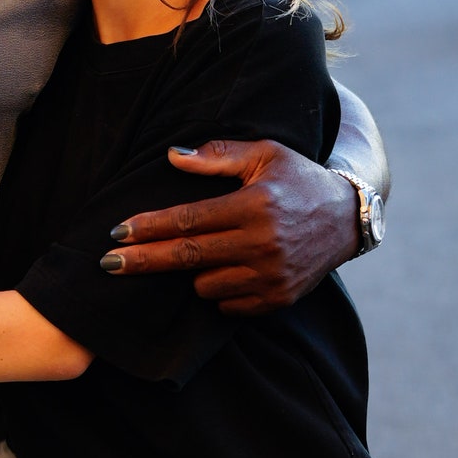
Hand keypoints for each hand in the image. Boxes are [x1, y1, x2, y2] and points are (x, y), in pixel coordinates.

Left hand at [102, 140, 359, 315]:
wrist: (348, 216)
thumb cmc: (298, 177)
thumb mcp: (264, 153)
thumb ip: (217, 156)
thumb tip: (172, 156)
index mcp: (255, 206)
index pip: (188, 220)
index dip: (149, 227)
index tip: (117, 233)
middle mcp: (263, 244)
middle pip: (188, 257)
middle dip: (143, 261)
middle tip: (108, 263)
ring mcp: (272, 276)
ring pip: (205, 285)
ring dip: (191, 272)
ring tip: (198, 252)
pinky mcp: (279, 298)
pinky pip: (228, 304)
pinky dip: (218, 290)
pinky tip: (223, 269)